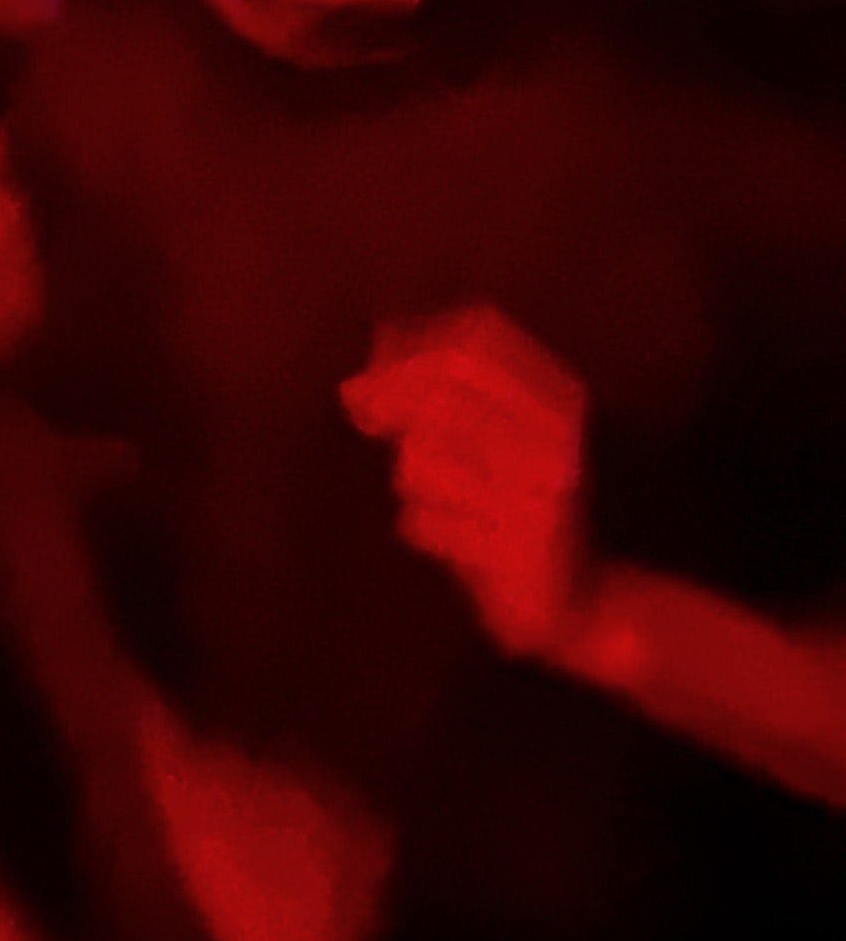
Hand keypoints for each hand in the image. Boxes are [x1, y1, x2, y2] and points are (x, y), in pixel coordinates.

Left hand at [342, 306, 588, 661]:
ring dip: (410, 478)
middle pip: (441, 397)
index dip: (411, 348)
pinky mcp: (513, 555)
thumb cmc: (520, 509)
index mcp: (560, 405)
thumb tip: (382, 336)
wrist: (577, 605)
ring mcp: (537, 502)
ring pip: (423, 460)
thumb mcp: (501, 436)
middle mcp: (556, 446)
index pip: (476, 344)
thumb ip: (448, 388)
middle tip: (362, 411)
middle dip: (389, 399)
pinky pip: (424, 521)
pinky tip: (447, 537)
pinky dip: (421, 526)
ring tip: (435, 498)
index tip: (373, 366)